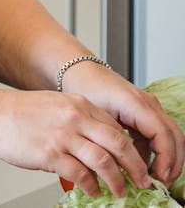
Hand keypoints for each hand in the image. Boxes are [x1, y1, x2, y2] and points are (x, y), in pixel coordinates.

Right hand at [0, 89, 151, 196]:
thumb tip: (94, 143)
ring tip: (118, 191)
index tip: (134, 163)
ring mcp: (63, 136)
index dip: (131, 149)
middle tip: (140, 180)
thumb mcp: (54, 105)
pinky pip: (80, 173)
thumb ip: (77, 119)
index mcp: (79, 105)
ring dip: (116, 180)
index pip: (116, 128)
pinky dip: (90, 185)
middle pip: (119, 144)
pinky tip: (91, 190)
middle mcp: (75, 119)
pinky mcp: (50, 154)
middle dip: (135, 166)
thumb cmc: (17, 112)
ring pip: (104, 161)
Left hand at [62, 62, 184, 186]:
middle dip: (173, 162)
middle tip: (162, 183)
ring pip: (170, 137)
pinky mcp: (146, 114)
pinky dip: (157, 152)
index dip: (165, 157)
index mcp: (136, 103)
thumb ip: (112, 139)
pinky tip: (145, 166)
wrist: (82, 72)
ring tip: (156, 179)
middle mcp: (149, 104)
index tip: (159, 176)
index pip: (162, 133)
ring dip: (167, 159)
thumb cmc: (86, 88)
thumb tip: (123, 168)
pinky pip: (159, 135)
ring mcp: (150, 108)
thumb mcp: (95, 115)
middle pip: (175, 136)